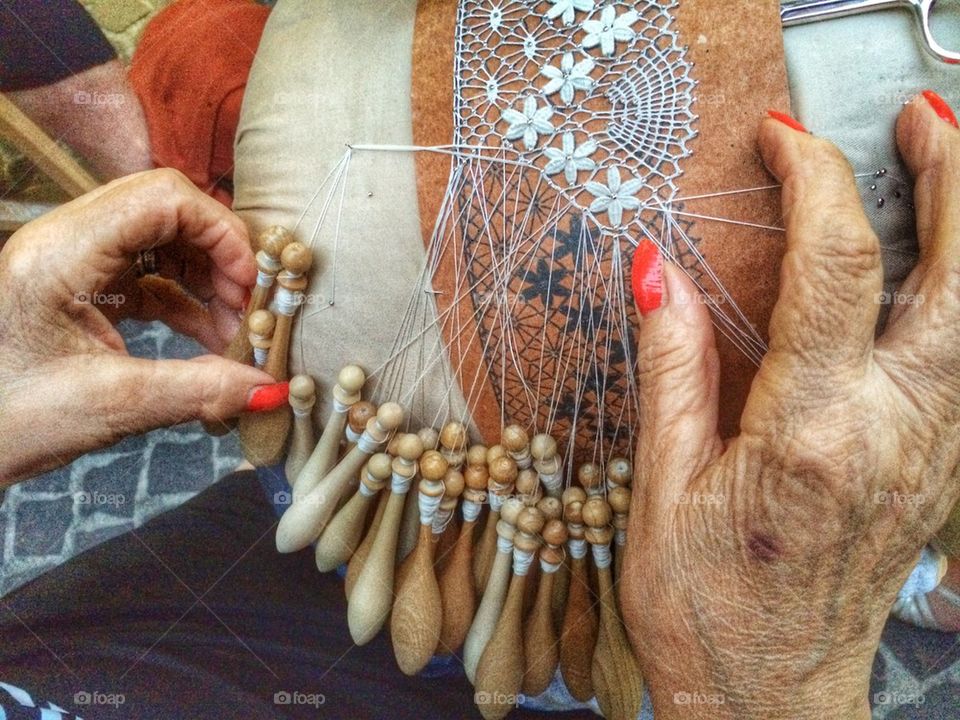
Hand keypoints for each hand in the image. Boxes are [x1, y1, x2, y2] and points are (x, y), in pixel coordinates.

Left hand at [0, 169, 277, 485]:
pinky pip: (144, 272)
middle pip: (165, 210)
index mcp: (60, 255)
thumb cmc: (5, 420)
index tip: (250, 286)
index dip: (220, 233)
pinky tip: (208, 338)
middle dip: (219, 255)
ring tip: (233, 330)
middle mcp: (62, 241)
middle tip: (248, 308)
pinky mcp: (76, 285)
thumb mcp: (109, 407)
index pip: (161, 198)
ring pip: (159, 239)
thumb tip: (269, 389)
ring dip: (205, 278)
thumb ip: (198, 391)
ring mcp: (69, 260)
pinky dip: (184, 299)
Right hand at [621, 93, 959, 719]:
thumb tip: (656, 270)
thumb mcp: (664, 485)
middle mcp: (896, 436)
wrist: (770, 697)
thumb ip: (671, 365)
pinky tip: (946, 272)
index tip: (778, 140)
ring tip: (947, 167)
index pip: (834, 270)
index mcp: (813, 433)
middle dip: (951, 181)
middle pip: (959, 278)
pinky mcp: (941, 472)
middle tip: (921, 121)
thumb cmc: (706, 606)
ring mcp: (934, 456)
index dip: (811, 184)